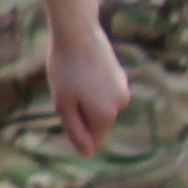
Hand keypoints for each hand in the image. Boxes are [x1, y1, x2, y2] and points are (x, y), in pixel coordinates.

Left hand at [53, 15, 130, 157]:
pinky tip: (79, 70)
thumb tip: (87, 154)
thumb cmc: (65, 69)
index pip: (94, 139)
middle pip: (97, 121)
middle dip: (78, 113)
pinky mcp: (120, 75)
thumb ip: (76, 131)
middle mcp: (121, 103)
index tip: (65, 112)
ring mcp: (123, 88)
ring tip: (72, 78)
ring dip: (83, 100)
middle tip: (65, 90)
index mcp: (107, 114)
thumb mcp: (64, 105)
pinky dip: (89, 87)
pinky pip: (101, 91)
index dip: (76, 133)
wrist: (78, 33)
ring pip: (99, 105)